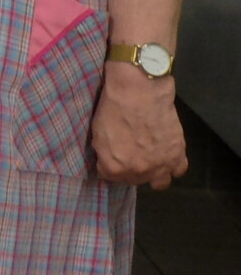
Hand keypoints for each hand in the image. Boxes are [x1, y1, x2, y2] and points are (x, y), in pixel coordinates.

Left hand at [92, 66, 188, 187]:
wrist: (139, 92)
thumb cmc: (113, 109)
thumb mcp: (97, 133)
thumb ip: (104, 153)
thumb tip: (108, 160)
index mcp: (115, 167)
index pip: (109, 176)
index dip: (107, 165)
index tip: (109, 157)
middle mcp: (140, 172)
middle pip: (134, 180)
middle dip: (128, 170)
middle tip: (128, 155)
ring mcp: (161, 166)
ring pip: (159, 182)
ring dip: (152, 174)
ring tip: (147, 161)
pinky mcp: (178, 154)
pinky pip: (178, 170)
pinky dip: (172, 166)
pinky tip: (165, 157)